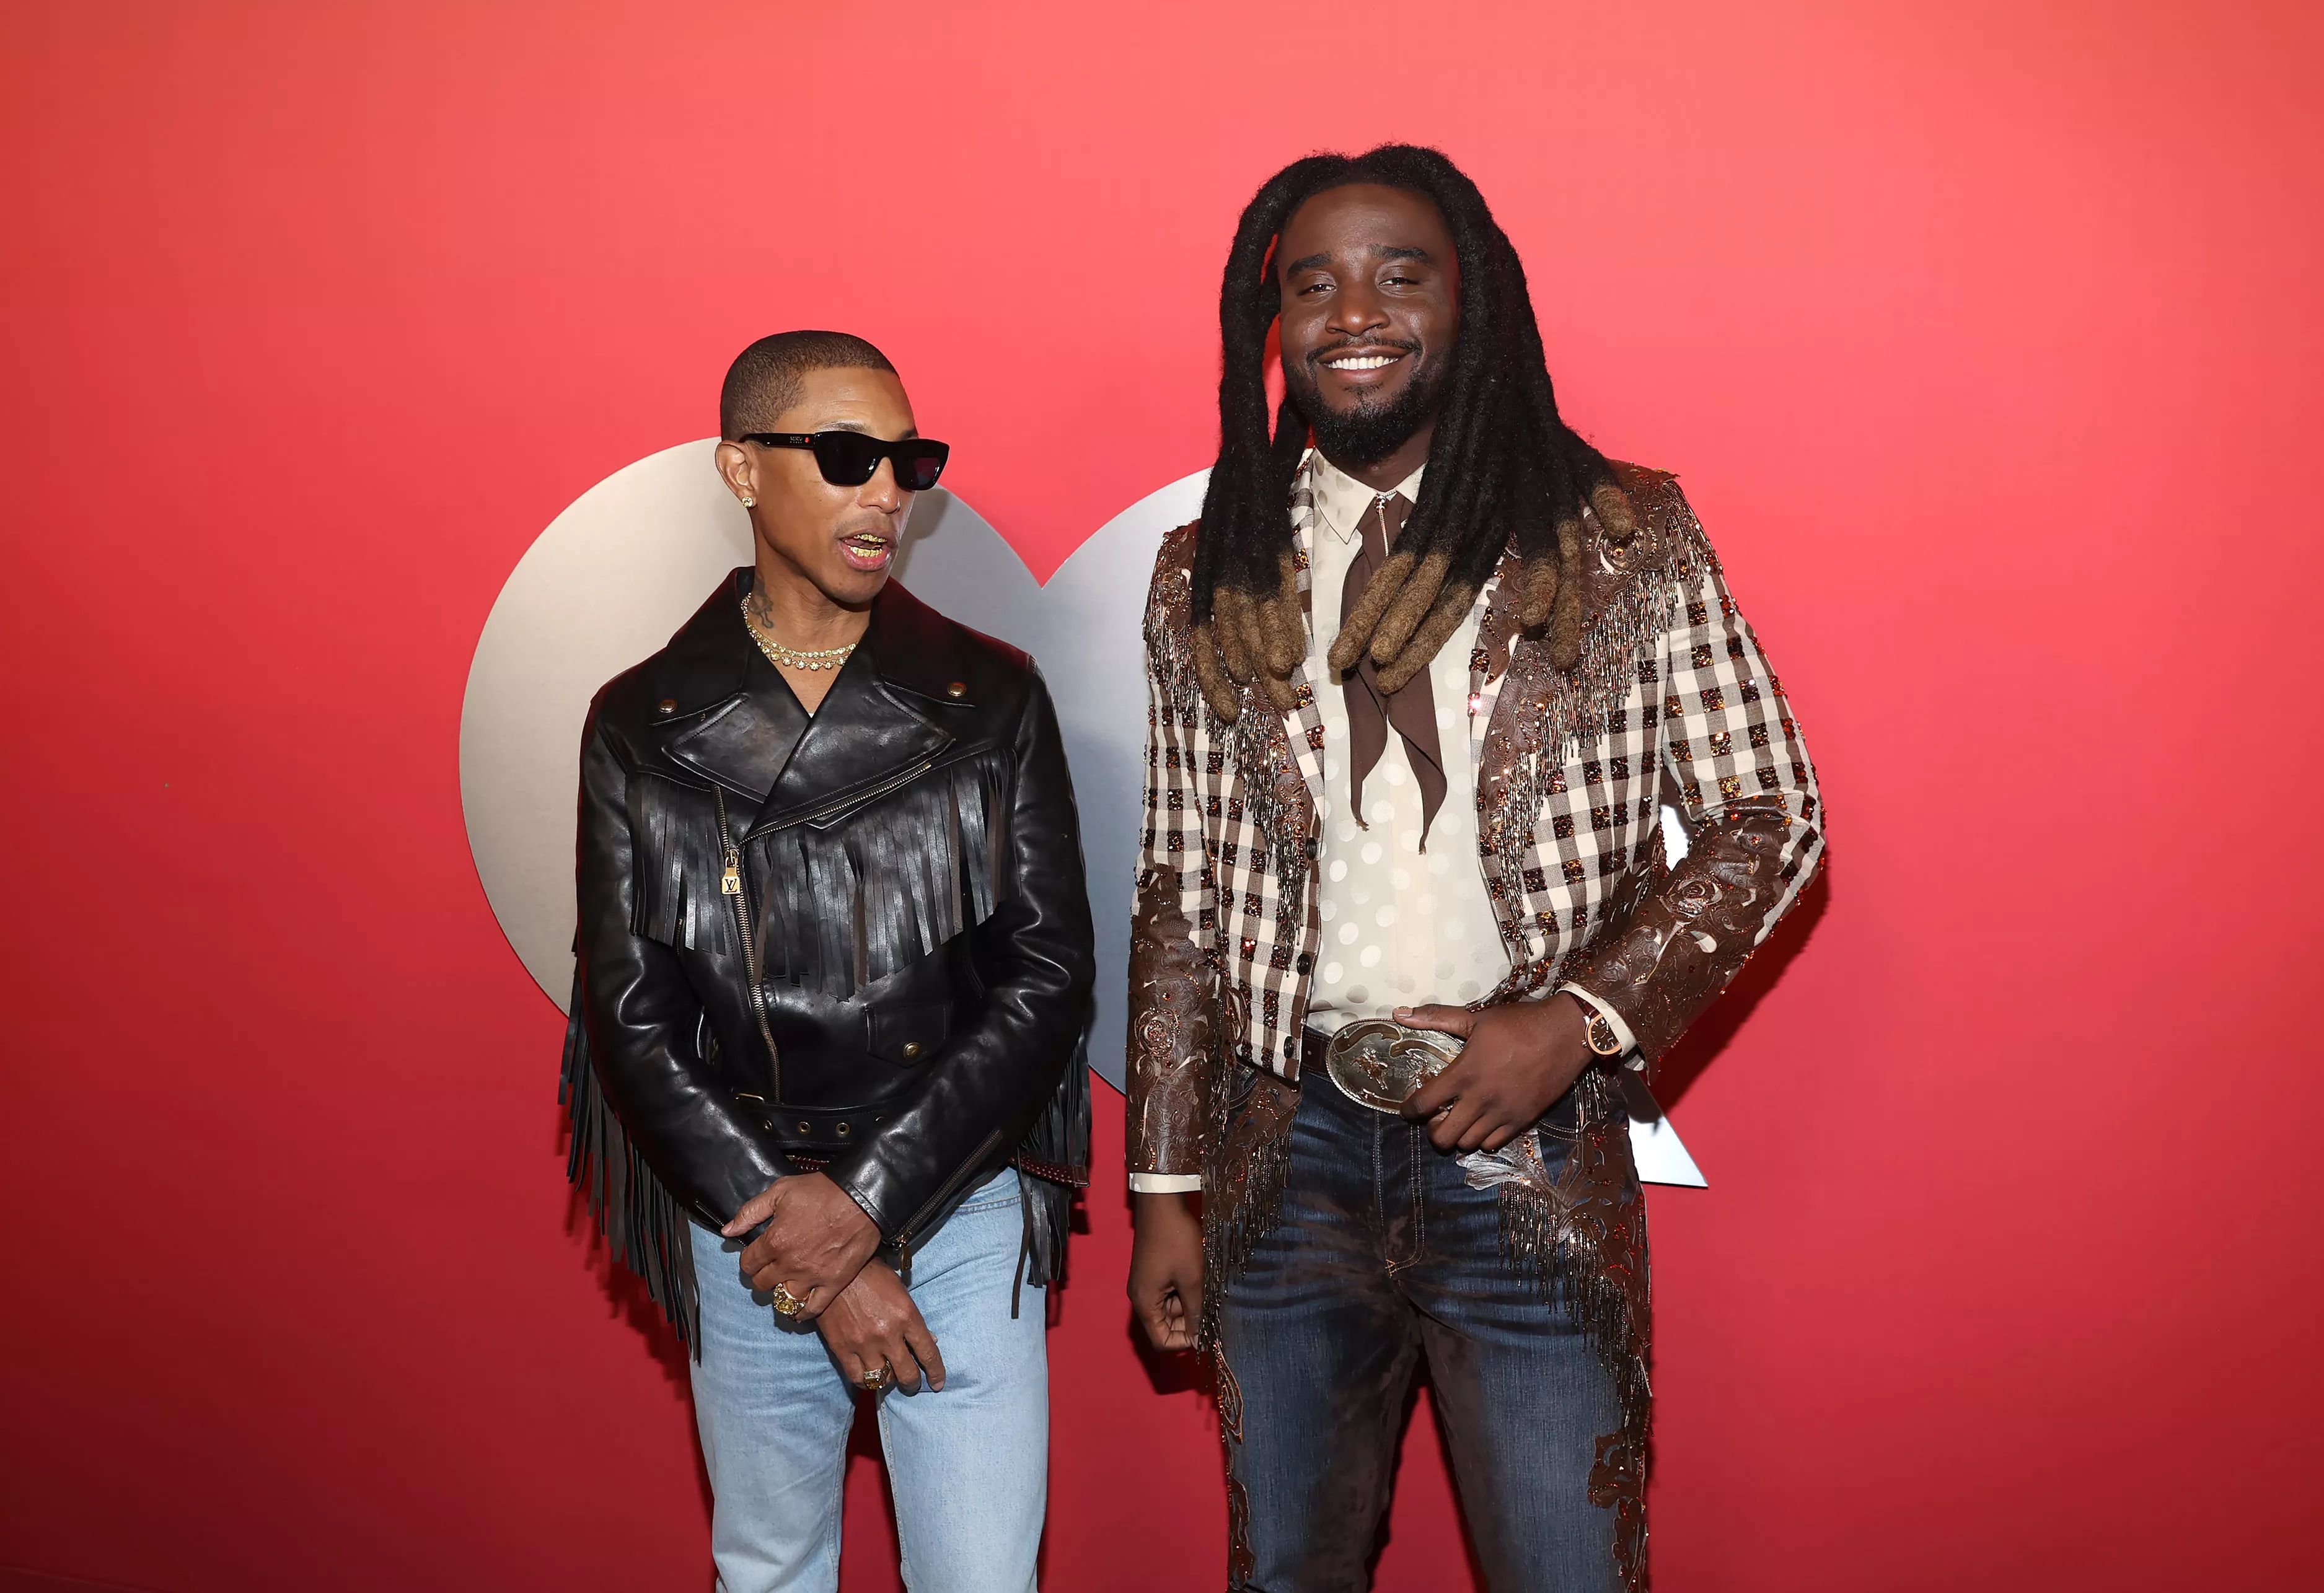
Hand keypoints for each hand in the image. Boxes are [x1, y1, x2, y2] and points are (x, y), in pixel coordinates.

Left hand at [722, 1172, 881, 1322]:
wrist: (862, 1198)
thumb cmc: (821, 1191)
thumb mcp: (781, 1191)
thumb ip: (751, 1212)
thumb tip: (728, 1231)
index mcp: (775, 1241)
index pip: (748, 1263)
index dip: (750, 1259)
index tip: (757, 1255)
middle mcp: (789, 1264)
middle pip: (762, 1283)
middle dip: (762, 1275)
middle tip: (770, 1268)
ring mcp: (812, 1277)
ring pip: (783, 1299)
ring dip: (780, 1292)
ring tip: (785, 1283)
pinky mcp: (833, 1283)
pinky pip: (812, 1308)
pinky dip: (802, 1312)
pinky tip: (799, 1309)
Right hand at [816, 1260, 945, 1392]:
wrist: (835, 1269)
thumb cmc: (872, 1275)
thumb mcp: (900, 1291)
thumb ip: (914, 1319)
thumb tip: (930, 1340)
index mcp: (907, 1316)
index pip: (928, 1353)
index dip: (936, 1373)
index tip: (937, 1383)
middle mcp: (888, 1335)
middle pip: (907, 1373)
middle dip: (913, 1383)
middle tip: (912, 1384)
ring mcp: (864, 1344)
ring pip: (882, 1380)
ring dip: (888, 1381)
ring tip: (888, 1376)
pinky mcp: (842, 1349)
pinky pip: (857, 1378)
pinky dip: (865, 1382)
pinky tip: (868, 1377)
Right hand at [1129, 1191, 1203, 1351]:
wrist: (1162, 1203)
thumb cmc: (1176, 1241)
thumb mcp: (1192, 1280)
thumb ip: (1196, 1312)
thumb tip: (1201, 1340)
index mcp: (1145, 1303)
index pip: (1161, 1340)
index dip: (1185, 1341)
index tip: (1207, 1330)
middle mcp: (1141, 1297)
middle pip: (1166, 1325)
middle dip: (1190, 1321)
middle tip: (1212, 1307)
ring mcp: (1146, 1284)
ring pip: (1171, 1308)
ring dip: (1190, 1304)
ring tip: (1208, 1289)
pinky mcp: (1153, 1272)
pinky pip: (1170, 1293)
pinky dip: (1185, 1291)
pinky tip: (1200, 1279)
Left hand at [1397, 994, 1593, 1153]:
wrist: (1565, 1034)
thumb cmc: (1519, 1024)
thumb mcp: (1476, 1018)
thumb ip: (1436, 1017)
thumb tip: (1399, 1013)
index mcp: (1464, 1073)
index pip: (1424, 1104)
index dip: (1409, 1111)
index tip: (1408, 1110)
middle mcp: (1480, 1099)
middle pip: (1442, 1137)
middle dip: (1433, 1130)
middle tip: (1437, 1116)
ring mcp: (1502, 1113)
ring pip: (1467, 1144)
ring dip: (1458, 1134)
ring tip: (1460, 1119)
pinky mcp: (1523, 1121)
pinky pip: (1493, 1144)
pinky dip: (1482, 1138)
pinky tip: (1483, 1122)